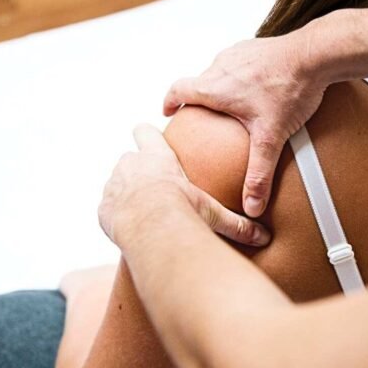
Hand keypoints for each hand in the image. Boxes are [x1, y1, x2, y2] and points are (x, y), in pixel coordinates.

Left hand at [98, 125, 271, 248]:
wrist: (150, 227)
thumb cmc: (183, 210)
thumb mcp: (213, 213)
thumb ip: (237, 223)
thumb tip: (264, 236)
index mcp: (156, 156)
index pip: (144, 131)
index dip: (145, 134)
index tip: (148, 137)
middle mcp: (130, 164)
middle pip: (129, 158)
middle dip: (137, 170)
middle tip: (153, 188)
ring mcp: (113, 185)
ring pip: (116, 183)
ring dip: (125, 194)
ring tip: (141, 212)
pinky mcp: (103, 208)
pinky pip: (108, 209)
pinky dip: (116, 216)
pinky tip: (130, 228)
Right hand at [163, 27, 330, 217]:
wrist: (315, 54)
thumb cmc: (290, 89)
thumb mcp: (271, 138)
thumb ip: (259, 173)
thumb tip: (252, 205)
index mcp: (214, 87)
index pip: (178, 90)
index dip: (169, 101)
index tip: (169, 112)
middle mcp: (221, 66)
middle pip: (199, 83)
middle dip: (197, 100)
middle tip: (204, 118)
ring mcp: (239, 53)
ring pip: (219, 71)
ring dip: (220, 87)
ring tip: (233, 106)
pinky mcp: (256, 47)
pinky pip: (240, 63)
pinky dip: (241, 76)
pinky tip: (259, 89)